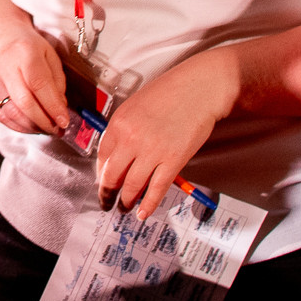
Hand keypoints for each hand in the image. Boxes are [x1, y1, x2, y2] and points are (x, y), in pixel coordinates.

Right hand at [0, 23, 70, 135]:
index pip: (39, 84)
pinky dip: (19, 126)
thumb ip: (57, 81)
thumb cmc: (26, 47)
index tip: (64, 121)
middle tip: (57, 129)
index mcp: (25, 52)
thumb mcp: (49, 55)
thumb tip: (59, 109)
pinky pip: (2, 117)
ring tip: (46, 128)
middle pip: (24, 103)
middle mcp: (4, 67)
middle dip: (44, 122)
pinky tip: (31, 125)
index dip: (53, 107)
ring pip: (12, 114)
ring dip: (32, 127)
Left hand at [94, 51, 234, 215]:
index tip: (103, 181)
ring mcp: (152, 150)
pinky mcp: (173, 160)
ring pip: (132, 186)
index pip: (102, 156)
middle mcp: (131, 138)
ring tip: (124, 208)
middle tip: (107, 201)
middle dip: (107, 193)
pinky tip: (143, 212)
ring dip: (126, 201)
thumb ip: (124, 129)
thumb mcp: (136, 105)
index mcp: (119, 122)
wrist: (199, 88)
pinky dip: (148, 204)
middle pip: (112, 175)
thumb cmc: (170, 92)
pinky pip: (156, 188)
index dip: (101, 173)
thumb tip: (118, 154)